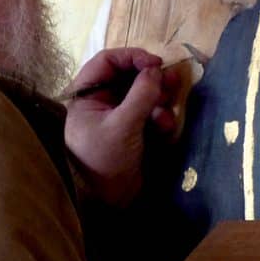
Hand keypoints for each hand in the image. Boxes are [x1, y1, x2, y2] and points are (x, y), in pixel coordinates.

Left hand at [64, 48, 180, 206]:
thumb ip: (140, 95)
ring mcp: (119, 118)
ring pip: (143, 96)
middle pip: (129, 77)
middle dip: (151, 79)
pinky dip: (159, 118)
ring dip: (159, 100)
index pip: (107, 62)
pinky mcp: (134, 133)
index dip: (131, 57)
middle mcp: (101, 102)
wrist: (105, 203)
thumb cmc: (103, 160)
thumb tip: (156, 69)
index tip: (155, 63)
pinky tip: (164, 128)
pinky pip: (150, 116)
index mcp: (87, 95)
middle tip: (173, 81)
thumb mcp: (121, 125)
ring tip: (169, 109)